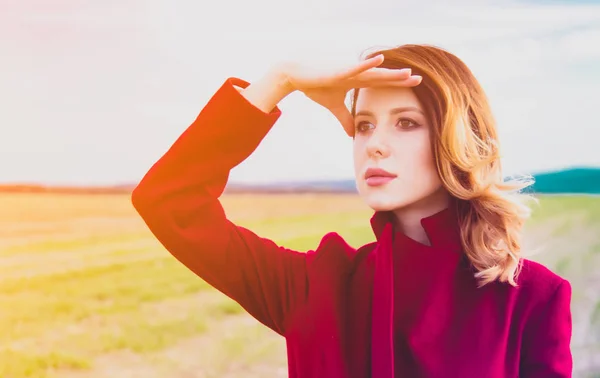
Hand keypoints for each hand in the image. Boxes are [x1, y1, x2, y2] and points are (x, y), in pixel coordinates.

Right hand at [279, 55, 421, 135]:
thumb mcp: (333, 106)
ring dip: (390, 73)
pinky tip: (380, 59)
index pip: (382, 83)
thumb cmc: (315, 86)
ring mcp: (349, 70)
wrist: (297, 76)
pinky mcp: (339, 70)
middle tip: (421, 79)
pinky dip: (368, 64)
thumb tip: (352, 133)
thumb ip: (344, 118)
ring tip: (408, 73)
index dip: (397, 84)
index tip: (414, 85)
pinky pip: (356, 67)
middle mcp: (356, 73)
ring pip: (374, 72)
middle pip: (383, 77)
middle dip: (401, 79)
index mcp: (357, 80)